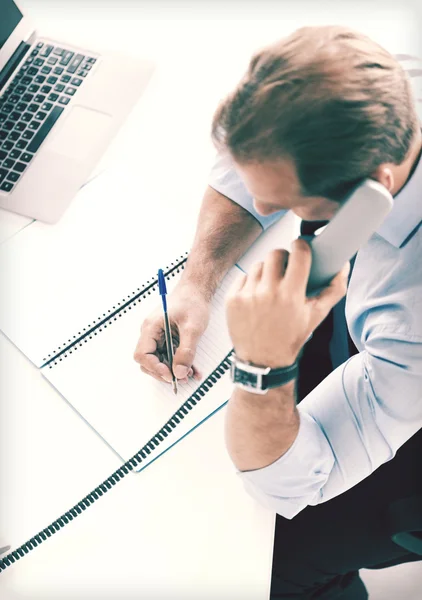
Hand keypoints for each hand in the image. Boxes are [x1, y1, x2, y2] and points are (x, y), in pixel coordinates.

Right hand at [133, 282, 210, 383]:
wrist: (196, 290)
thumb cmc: (192, 302)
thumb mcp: (193, 328)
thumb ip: (186, 351)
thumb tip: (179, 373)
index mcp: (151, 327)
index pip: (143, 354)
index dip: (155, 367)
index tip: (170, 375)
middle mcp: (151, 333)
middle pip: (149, 361)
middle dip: (164, 372)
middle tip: (181, 378)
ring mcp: (158, 336)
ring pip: (160, 360)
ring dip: (173, 370)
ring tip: (190, 374)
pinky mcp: (167, 338)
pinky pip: (169, 356)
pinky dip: (180, 364)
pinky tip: (193, 369)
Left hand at [225, 239, 349, 367]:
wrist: (263, 361)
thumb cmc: (291, 337)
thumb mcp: (316, 316)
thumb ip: (334, 290)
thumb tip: (343, 266)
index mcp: (291, 295)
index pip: (298, 253)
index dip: (301, 246)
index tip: (300, 247)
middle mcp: (268, 292)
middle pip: (275, 254)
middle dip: (283, 258)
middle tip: (285, 269)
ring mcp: (248, 295)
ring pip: (258, 264)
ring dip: (266, 271)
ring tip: (270, 287)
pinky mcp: (232, 299)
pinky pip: (243, 276)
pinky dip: (250, 283)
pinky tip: (256, 297)